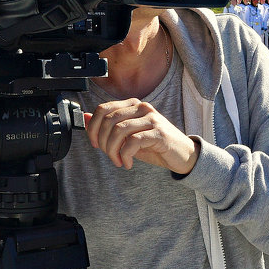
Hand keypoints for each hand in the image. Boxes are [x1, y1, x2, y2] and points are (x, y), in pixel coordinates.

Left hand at [84, 100, 199, 174]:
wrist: (183, 155)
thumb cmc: (154, 145)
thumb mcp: (128, 136)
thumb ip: (108, 126)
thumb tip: (85, 117)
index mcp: (133, 105)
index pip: (103, 109)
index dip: (93, 127)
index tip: (94, 144)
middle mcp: (142, 108)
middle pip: (109, 120)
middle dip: (102, 142)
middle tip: (109, 155)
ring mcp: (151, 119)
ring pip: (119, 130)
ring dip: (113, 150)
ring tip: (118, 161)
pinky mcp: (159, 132)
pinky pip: (133, 141)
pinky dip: (126, 155)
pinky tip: (128, 163)